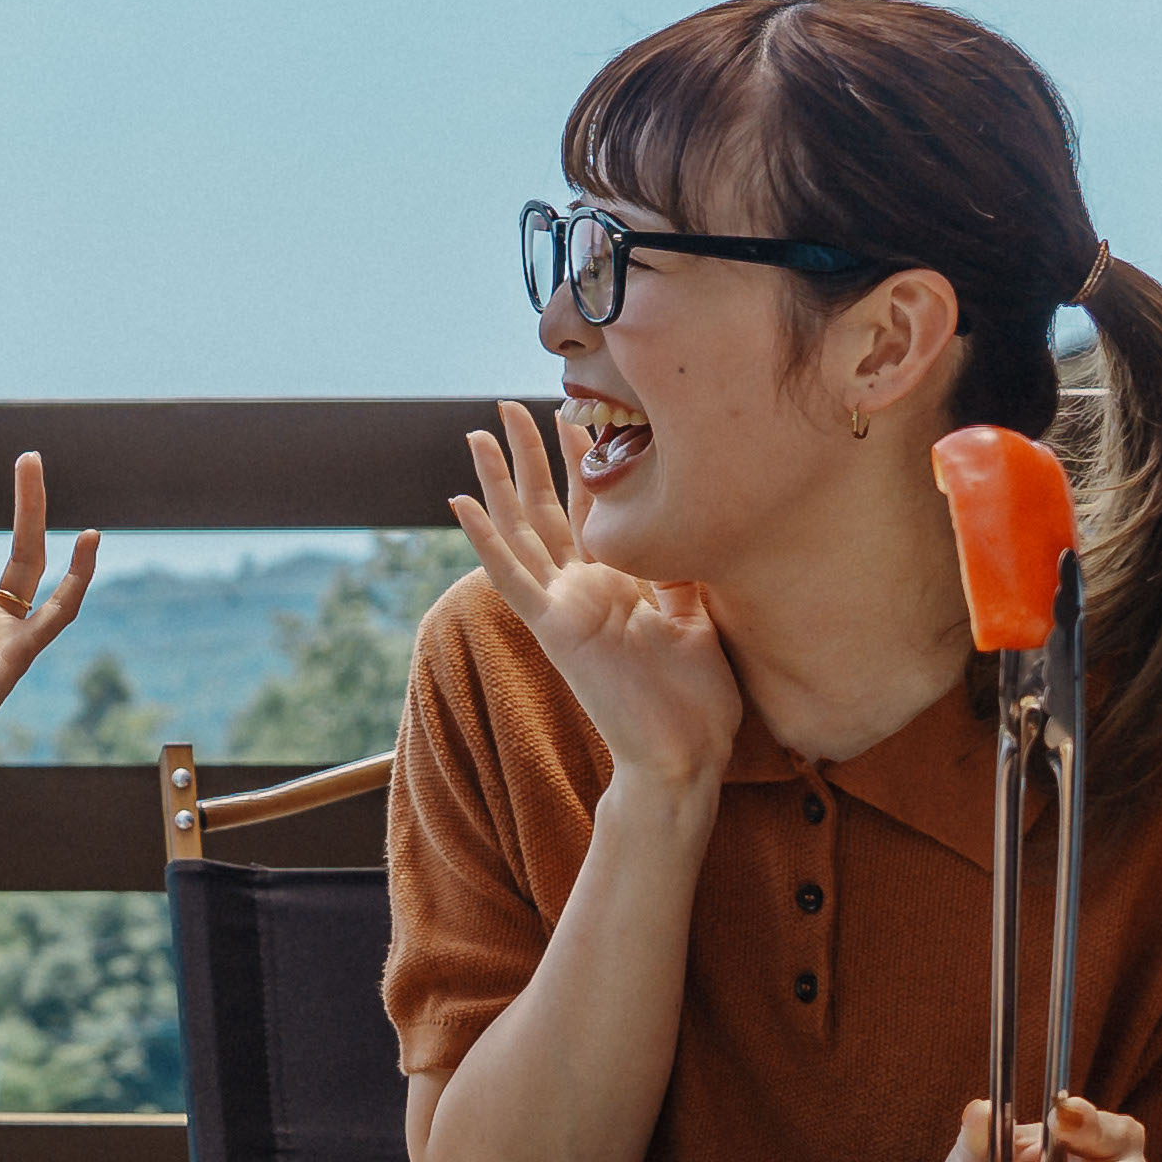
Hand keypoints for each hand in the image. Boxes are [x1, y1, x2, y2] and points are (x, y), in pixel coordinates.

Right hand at [448, 402, 742, 794]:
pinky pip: (512, 577)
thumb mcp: (701, 616)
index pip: (590, 507)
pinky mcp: (553, 629)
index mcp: (617, 582)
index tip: (577, 410)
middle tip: (507, 404)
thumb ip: (680, 571)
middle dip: (529, 454)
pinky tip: (460, 501)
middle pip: (545, 507)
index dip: (580, 459)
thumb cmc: (697, 701)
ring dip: (497, 481)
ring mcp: (563, 607)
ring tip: (477, 435)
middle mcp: (582, 588)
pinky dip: (485, 539)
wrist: (685, 757)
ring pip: (520, 531)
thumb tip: (684, 522)